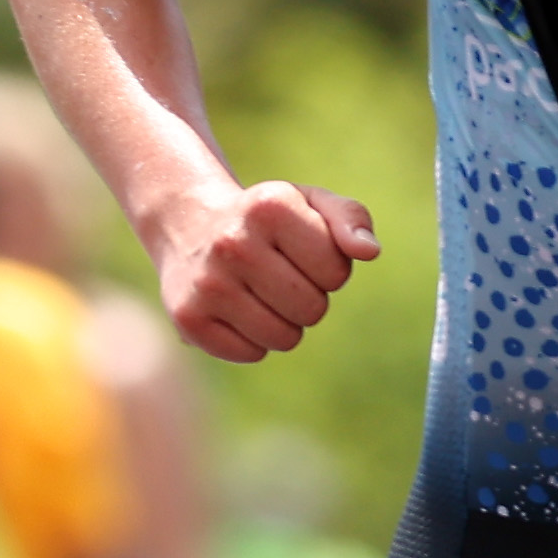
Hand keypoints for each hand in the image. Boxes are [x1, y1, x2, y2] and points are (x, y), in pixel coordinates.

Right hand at [140, 175, 376, 362]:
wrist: (188, 226)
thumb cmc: (266, 220)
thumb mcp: (309, 203)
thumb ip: (350, 217)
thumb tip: (370, 251)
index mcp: (269, 207)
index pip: (336, 272)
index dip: (327, 268)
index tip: (300, 253)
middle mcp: (233, 243)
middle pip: (312, 309)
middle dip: (307, 298)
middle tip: (279, 276)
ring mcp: (207, 283)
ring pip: (284, 338)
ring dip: (283, 323)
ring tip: (259, 293)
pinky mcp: (188, 319)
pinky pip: (250, 354)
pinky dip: (251, 340)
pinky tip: (235, 310)